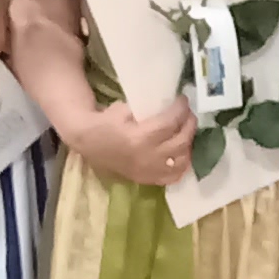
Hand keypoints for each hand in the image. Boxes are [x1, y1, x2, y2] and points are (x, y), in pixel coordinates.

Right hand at [80, 96, 196, 191]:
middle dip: (189, 124)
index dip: (181, 110)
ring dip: (189, 143)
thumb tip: (168, 105)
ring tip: (187, 130)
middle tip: (189, 113)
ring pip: (181, 160)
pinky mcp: (147, 179)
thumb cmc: (105, 123)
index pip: (170, 123)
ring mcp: (149, 171)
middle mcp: (147, 157)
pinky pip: (172, 177)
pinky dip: (182, 165)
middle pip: (181, 141)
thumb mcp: (123, 108)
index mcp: (139, 138)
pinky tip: (183, 153)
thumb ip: (146, 108)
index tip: (183, 100)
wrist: (88, 144)